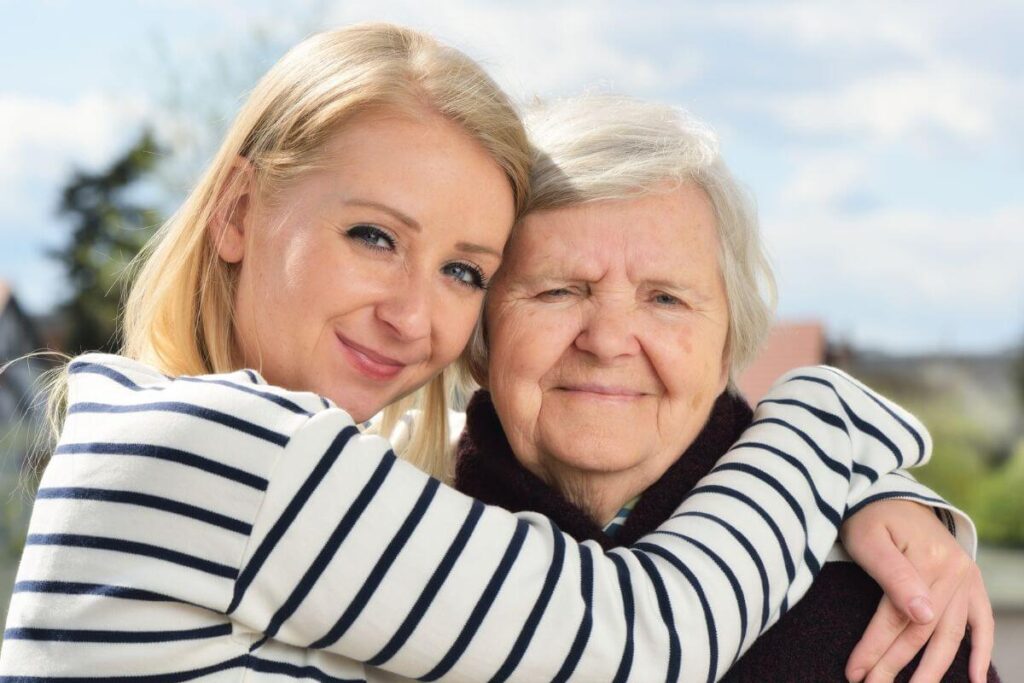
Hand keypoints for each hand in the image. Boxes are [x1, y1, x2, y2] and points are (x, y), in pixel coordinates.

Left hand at [840, 499, 993, 681]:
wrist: (886, 493)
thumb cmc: (870, 516)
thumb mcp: (870, 540)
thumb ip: (894, 577)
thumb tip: (922, 616)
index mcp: (928, 562)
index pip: (897, 619)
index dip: (875, 650)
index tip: (854, 674)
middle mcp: (954, 572)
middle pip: (923, 632)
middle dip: (895, 666)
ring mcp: (966, 577)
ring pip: (950, 634)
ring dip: (933, 669)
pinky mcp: (969, 580)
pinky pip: (982, 621)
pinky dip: (981, 649)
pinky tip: (975, 678)